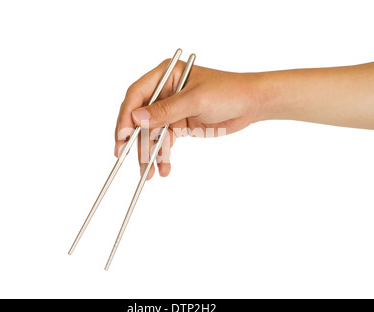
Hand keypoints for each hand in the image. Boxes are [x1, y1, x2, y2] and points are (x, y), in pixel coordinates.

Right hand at [114, 59, 265, 178]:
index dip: (126, 116)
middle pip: (140, 117)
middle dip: (134, 139)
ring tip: (149, 172)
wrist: (251, 104)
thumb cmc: (228, 92)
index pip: (137, 94)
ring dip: (149, 152)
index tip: (121, 136)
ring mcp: (172, 110)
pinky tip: (164, 168)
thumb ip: (166, 110)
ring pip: (152, 133)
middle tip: (124, 157)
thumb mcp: (196, 100)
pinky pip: (165, 142)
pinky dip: (163, 155)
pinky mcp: (180, 125)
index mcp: (165, 76)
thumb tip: (136, 119)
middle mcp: (164, 91)